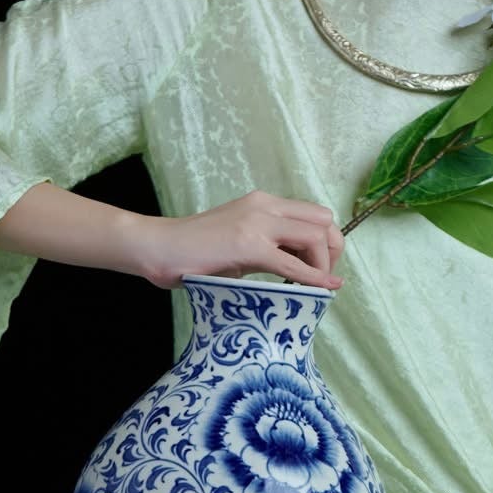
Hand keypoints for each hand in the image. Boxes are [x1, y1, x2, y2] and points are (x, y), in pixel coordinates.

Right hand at [131, 191, 345, 290]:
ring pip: (314, 237)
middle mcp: (264, 206)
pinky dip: (313, 277)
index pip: (314, 213)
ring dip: (323, 265)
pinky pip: (292, 263)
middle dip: (333, 250)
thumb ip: (269, 247)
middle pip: (322, 220)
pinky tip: (322, 289)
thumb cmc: (195, 251)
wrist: (158, 248)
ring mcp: (256, 223)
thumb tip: (299, 267)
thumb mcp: (240, 242)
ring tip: (315, 286)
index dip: (328, 240)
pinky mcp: (248, 246)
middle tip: (325, 276)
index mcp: (263, 203)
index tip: (323, 265)